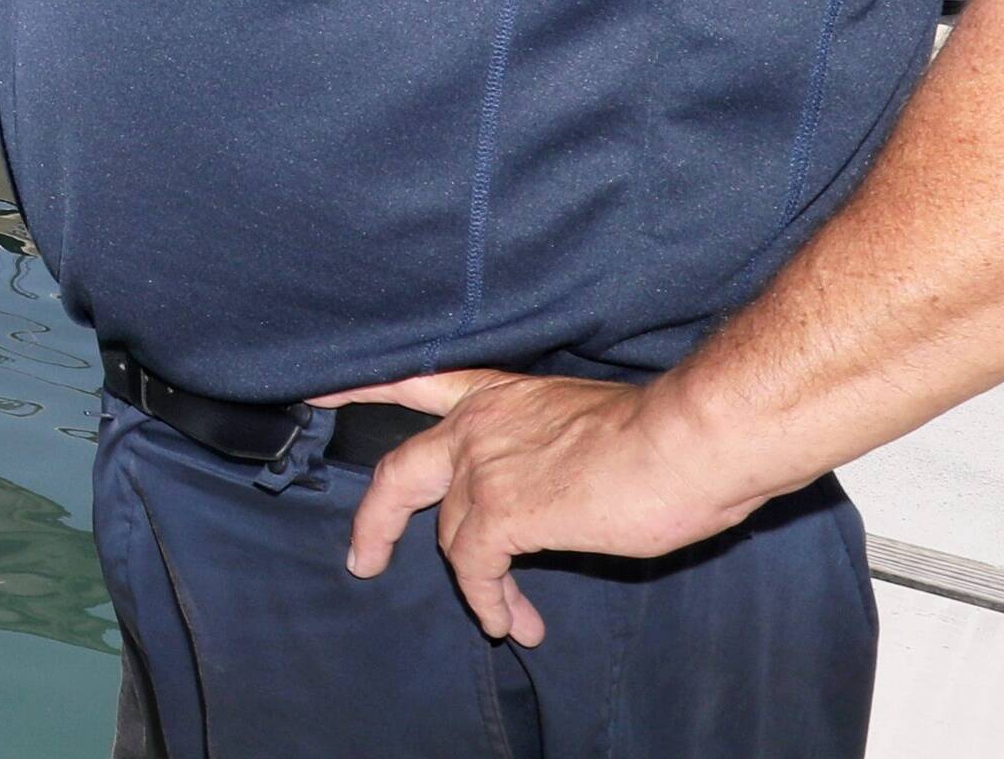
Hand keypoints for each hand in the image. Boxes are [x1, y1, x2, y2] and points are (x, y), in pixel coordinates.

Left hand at [324, 371, 783, 644]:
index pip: (414, 380)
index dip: (362, 389)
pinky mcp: (500, 512)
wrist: (688, 441)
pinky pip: (477, 567)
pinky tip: (510, 621)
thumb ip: (549, 447)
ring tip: (506, 618)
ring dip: (479, 586)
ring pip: (452, 536)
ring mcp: (482, 466)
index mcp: (500, 393)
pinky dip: (491, 599)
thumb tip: (558, 487)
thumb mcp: (589, 423)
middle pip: (400, 472)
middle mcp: (478, 422)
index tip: (314, 396)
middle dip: (376, 521)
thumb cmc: (666, 432)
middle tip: (364, 559)